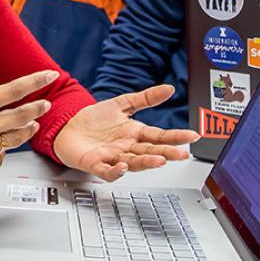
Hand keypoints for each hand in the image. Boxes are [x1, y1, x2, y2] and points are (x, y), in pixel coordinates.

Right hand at [0, 41, 57, 187]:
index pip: (15, 90)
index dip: (36, 81)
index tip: (49, 75)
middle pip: (23, 117)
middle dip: (38, 108)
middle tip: (46, 103)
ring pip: (15, 139)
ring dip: (27, 130)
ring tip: (32, 124)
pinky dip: (4, 152)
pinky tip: (2, 147)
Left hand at [52, 85, 199, 181]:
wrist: (67, 126)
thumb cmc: (94, 119)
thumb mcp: (122, 104)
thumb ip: (146, 98)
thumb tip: (169, 88)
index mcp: (135, 133)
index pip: (160, 136)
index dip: (176, 137)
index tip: (192, 136)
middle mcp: (127, 147)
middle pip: (151, 151)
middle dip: (167, 153)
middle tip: (182, 154)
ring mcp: (113, 157)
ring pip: (133, 162)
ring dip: (146, 162)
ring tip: (159, 160)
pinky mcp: (95, 163)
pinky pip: (107, 170)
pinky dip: (116, 171)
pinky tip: (123, 167)